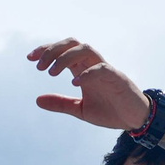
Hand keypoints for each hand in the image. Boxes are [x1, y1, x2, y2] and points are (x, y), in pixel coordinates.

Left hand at [28, 38, 152, 131]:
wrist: (135, 120)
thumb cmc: (111, 111)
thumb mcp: (80, 109)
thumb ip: (60, 103)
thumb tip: (37, 100)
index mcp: (83, 69)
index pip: (63, 50)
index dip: (46, 50)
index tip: (30, 58)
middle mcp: (93, 65)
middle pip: (73, 44)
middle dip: (53, 50)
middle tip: (39, 66)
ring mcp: (106, 69)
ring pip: (86, 49)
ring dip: (65, 58)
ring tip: (51, 73)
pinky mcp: (117, 78)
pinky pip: (101, 68)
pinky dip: (87, 73)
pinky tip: (74, 83)